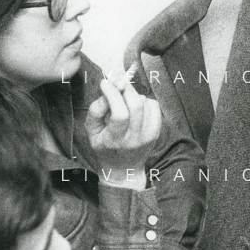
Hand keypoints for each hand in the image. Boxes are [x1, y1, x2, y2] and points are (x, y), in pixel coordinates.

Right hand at [85, 67, 161, 184]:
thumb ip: (96, 110)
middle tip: (117, 84)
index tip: (106, 82)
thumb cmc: (104, 146)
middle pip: (136, 105)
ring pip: (145, 103)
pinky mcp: (157, 131)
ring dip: (133, 95)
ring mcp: (149, 135)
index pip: (120, 114)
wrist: (124, 167)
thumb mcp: (91, 131)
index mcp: (115, 140)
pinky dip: (144, 100)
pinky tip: (135, 106)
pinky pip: (154, 106)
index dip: (113, 95)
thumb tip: (107, 91)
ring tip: (124, 100)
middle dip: (126, 89)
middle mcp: (135, 138)